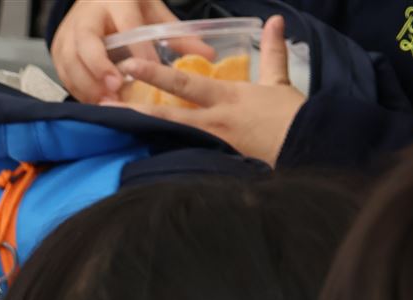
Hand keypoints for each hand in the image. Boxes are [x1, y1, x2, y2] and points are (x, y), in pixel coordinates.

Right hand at [51, 0, 185, 104]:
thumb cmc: (127, 8)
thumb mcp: (153, 13)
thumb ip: (177, 35)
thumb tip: (208, 56)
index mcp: (115, 0)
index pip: (126, 23)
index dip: (137, 48)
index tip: (150, 70)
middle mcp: (87, 15)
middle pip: (87, 43)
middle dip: (100, 68)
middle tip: (117, 89)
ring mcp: (68, 32)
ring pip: (70, 60)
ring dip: (87, 85)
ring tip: (107, 104)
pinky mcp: (57, 49)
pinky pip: (63, 73)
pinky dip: (78, 90)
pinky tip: (95, 102)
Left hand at [108, 17, 303, 164]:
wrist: (308, 148)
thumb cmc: (292, 115)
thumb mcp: (279, 81)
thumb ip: (271, 51)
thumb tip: (274, 21)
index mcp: (226, 97)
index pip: (184, 83)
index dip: (155, 74)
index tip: (131, 66)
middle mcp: (213, 122)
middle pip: (167, 114)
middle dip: (134, 110)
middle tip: (104, 106)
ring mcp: (212, 146)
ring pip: (170, 139)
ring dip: (141, 135)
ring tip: (113, 133)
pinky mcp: (215, 164)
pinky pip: (184, 159)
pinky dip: (162, 157)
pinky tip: (140, 158)